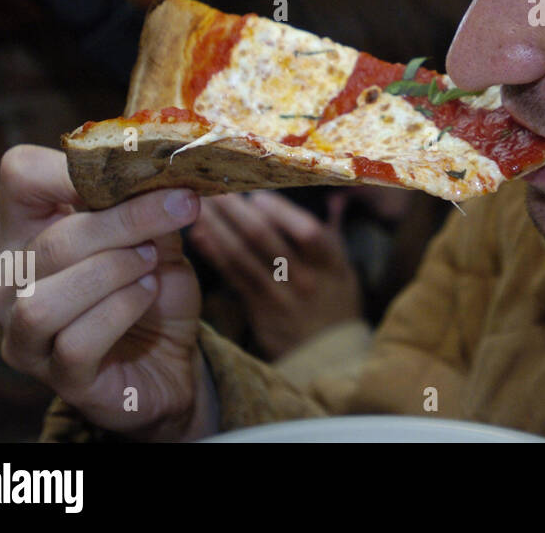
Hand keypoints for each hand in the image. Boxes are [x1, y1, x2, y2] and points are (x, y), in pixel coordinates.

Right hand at [0, 145, 215, 440]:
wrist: (172, 357)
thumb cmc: (151, 287)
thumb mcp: (156, 233)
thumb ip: (150, 199)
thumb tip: (164, 162)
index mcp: (26, 231)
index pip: (21, 175)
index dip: (75, 167)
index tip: (138, 170)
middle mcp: (10, 283)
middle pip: (52, 241)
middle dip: (126, 221)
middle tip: (179, 208)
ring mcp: (24, 335)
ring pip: (46, 300)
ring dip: (114, 272)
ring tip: (151, 263)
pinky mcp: (57, 378)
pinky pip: (76, 342)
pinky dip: (121, 310)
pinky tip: (147, 295)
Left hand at [190, 190, 362, 358]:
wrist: (327, 357)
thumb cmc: (336, 303)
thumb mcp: (345, 269)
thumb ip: (333, 234)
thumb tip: (337, 197)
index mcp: (332, 264)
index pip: (308, 234)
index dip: (281, 212)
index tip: (258, 194)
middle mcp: (306, 279)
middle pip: (266, 239)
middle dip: (237, 210)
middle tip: (214, 186)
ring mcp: (280, 296)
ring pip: (242, 256)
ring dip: (218, 227)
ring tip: (199, 203)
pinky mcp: (258, 309)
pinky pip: (233, 277)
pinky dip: (215, 253)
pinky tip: (199, 235)